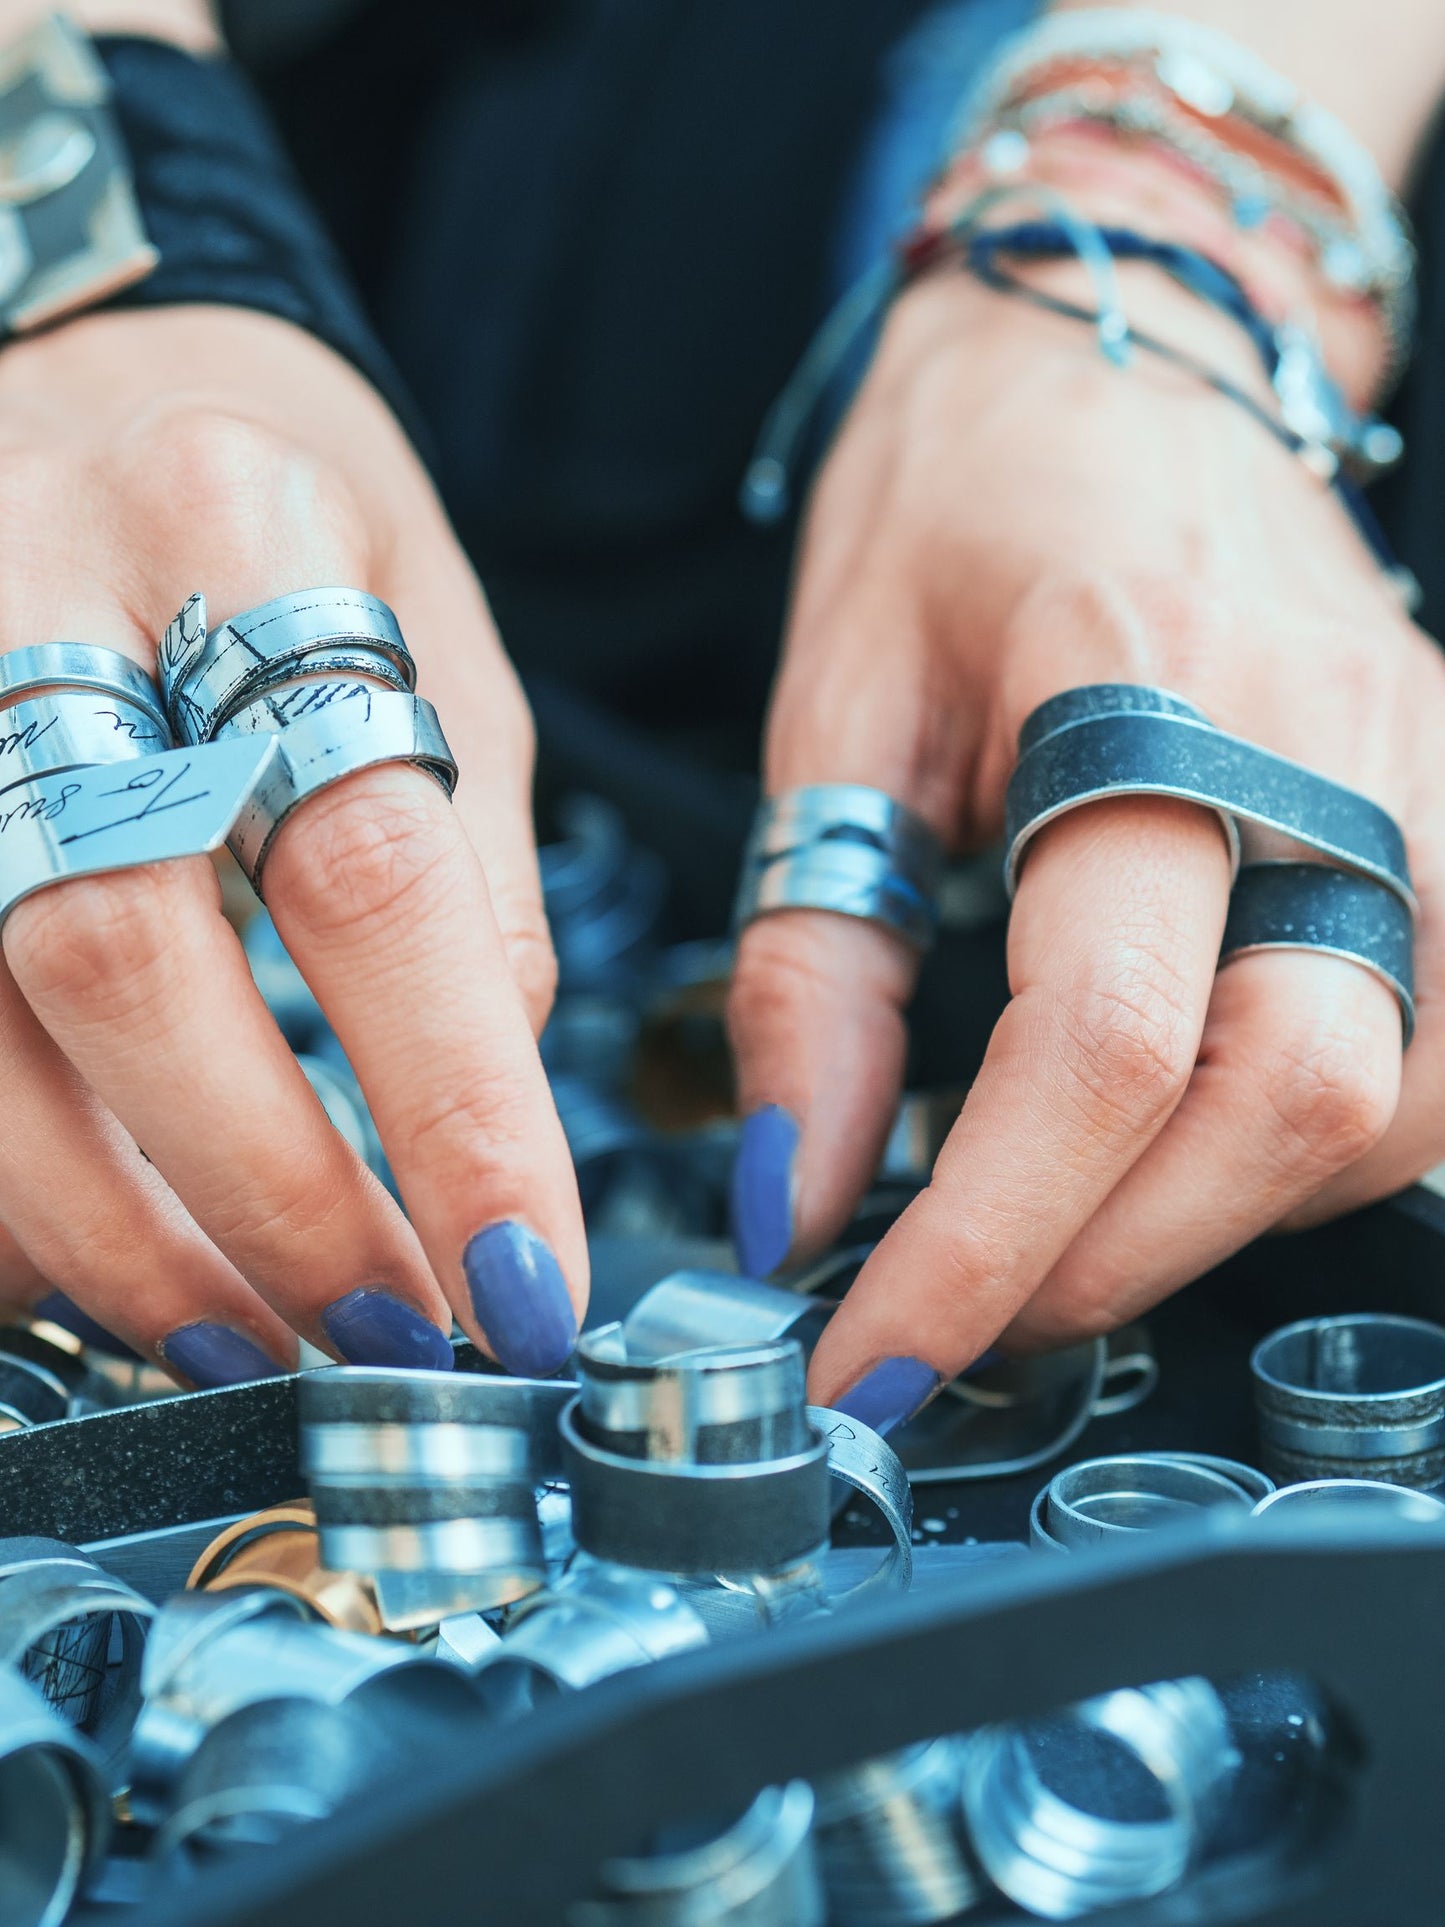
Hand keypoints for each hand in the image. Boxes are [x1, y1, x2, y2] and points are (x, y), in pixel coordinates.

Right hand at [0, 305, 585, 1382]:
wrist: (73, 375)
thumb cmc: (281, 513)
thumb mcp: (434, 627)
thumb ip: (472, 864)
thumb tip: (494, 1110)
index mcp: (241, 534)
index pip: (364, 861)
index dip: (452, 1100)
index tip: (528, 1270)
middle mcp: (28, 601)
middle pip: (122, 962)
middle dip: (265, 1197)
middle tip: (383, 1330)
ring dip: (123, 1239)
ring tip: (251, 1337)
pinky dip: (10, 1192)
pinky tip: (103, 1255)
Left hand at [727, 261, 1443, 1429]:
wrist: (1124, 346)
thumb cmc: (960, 496)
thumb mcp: (839, 708)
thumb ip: (820, 962)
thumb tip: (798, 1188)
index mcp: (1139, 688)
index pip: (1099, 1039)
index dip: (984, 1238)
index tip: (873, 1347)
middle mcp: (1330, 742)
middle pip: (1293, 1101)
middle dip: (1113, 1262)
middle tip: (961, 1314)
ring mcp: (1436, 773)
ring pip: (1395, 1103)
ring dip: (1219, 1222)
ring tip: (1062, 1232)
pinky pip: (1444, 1049)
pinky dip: (1318, 1152)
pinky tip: (1199, 1154)